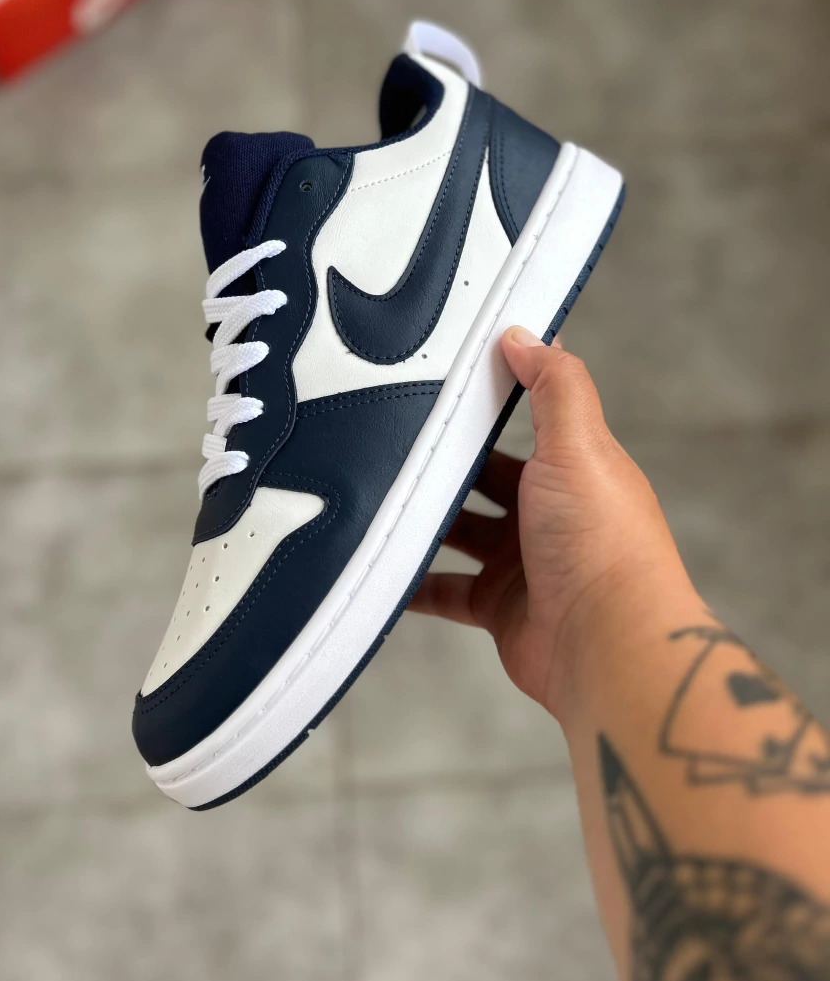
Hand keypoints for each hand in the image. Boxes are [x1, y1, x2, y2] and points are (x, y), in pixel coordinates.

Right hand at [409, 327, 695, 720]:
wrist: (609, 647)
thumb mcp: (579, 446)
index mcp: (573, 469)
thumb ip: (554, 386)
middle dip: (442, 462)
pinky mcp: (498, 608)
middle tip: (388, 439)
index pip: (524, 422)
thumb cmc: (603, 545)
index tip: (438, 380)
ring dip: (422, 519)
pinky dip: (412, 582)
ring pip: (458, 531)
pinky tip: (378, 567)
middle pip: (482, 477)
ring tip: (372, 496)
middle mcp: (548, 513)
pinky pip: (443, 590)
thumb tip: (525, 334)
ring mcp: (521, 563)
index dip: (486, 403)